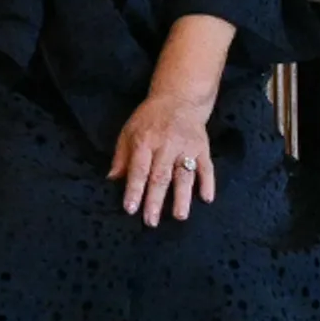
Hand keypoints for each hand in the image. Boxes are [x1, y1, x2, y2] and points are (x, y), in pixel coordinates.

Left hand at [109, 83, 218, 225]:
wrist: (179, 98)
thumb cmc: (150, 119)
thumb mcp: (129, 131)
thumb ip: (121, 156)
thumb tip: (111, 179)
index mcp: (145, 141)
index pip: (139, 169)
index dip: (134, 189)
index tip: (130, 209)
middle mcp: (166, 145)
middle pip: (160, 176)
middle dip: (155, 200)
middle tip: (151, 221)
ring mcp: (186, 147)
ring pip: (184, 175)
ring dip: (182, 196)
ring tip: (179, 216)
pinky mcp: (203, 148)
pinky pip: (206, 167)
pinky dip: (208, 182)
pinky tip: (206, 198)